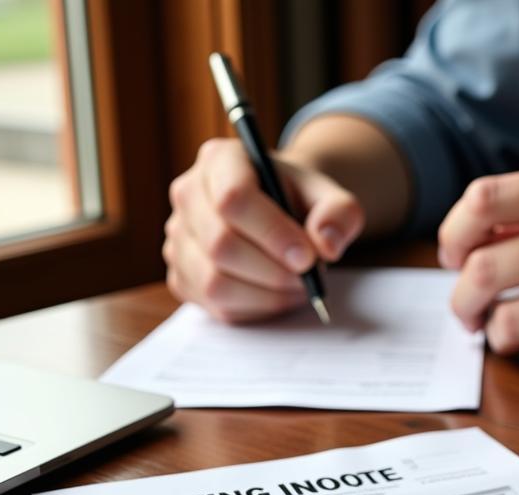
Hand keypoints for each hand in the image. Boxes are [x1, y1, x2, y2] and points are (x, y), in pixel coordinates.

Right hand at [164, 138, 363, 322]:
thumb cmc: (299, 201)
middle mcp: (188, 195)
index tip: (308, 257)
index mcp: (220, 160)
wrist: (279, 212)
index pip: (233, 199)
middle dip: (274, 271)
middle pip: (221, 245)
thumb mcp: (329, 195)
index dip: (273, 234)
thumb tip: (326, 246)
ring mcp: (179, 238)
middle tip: (308, 276)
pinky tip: (277, 294)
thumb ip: (339, 213)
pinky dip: (255, 309)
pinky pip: (216, 306)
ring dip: (267, 295)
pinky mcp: (183, 276)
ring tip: (297, 286)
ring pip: (215, 282)